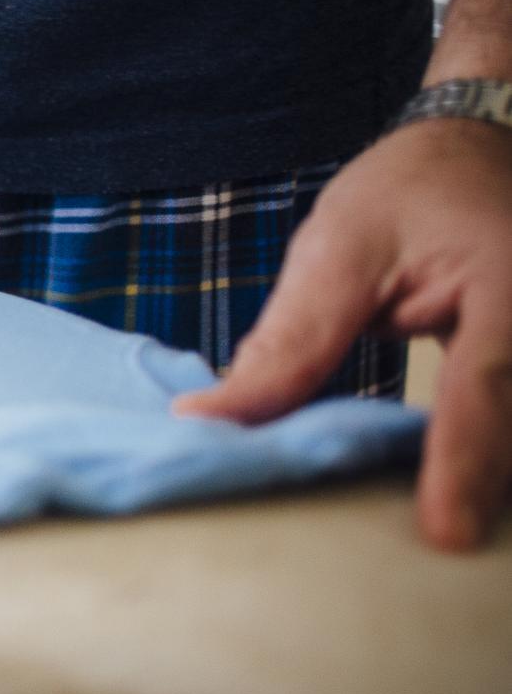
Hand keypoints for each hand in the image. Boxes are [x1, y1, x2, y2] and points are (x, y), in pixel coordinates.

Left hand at [175, 118, 511, 550]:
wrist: (480, 149)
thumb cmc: (408, 193)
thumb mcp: (338, 251)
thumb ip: (290, 342)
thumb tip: (211, 419)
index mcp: (510, 284)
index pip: (487, 384)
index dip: (465, 462)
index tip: (446, 532)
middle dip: (480, 486)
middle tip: (432, 544)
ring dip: (488, 478)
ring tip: (438, 520)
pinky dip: (488, 458)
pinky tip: (456, 492)